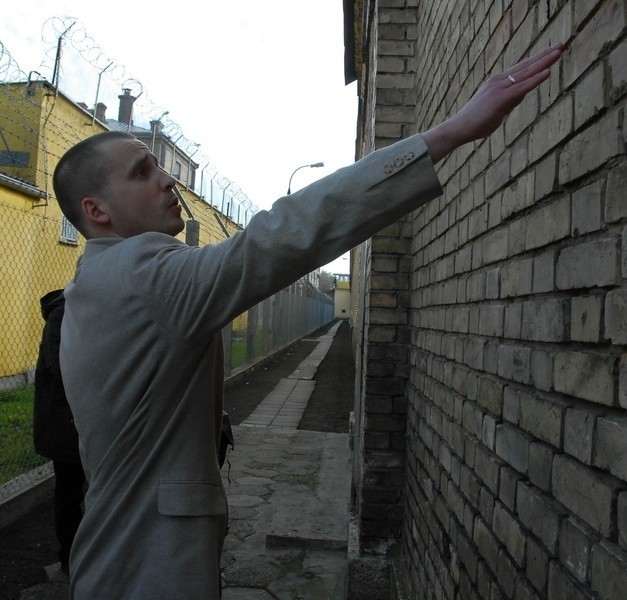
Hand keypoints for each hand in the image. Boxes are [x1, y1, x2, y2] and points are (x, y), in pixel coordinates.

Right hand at [423, 43, 563, 162]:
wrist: (458, 128)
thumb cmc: (475, 123)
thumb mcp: (496, 110)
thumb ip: (509, 101)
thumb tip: (521, 95)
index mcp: (496, 83)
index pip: (521, 69)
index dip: (536, 60)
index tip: (549, 52)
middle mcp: (499, 81)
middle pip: (526, 66)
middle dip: (544, 55)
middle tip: (560, 45)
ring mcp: (500, 88)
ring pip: (526, 73)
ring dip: (544, 61)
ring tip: (559, 51)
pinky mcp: (501, 98)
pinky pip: (522, 87)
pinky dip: (536, 78)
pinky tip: (548, 71)